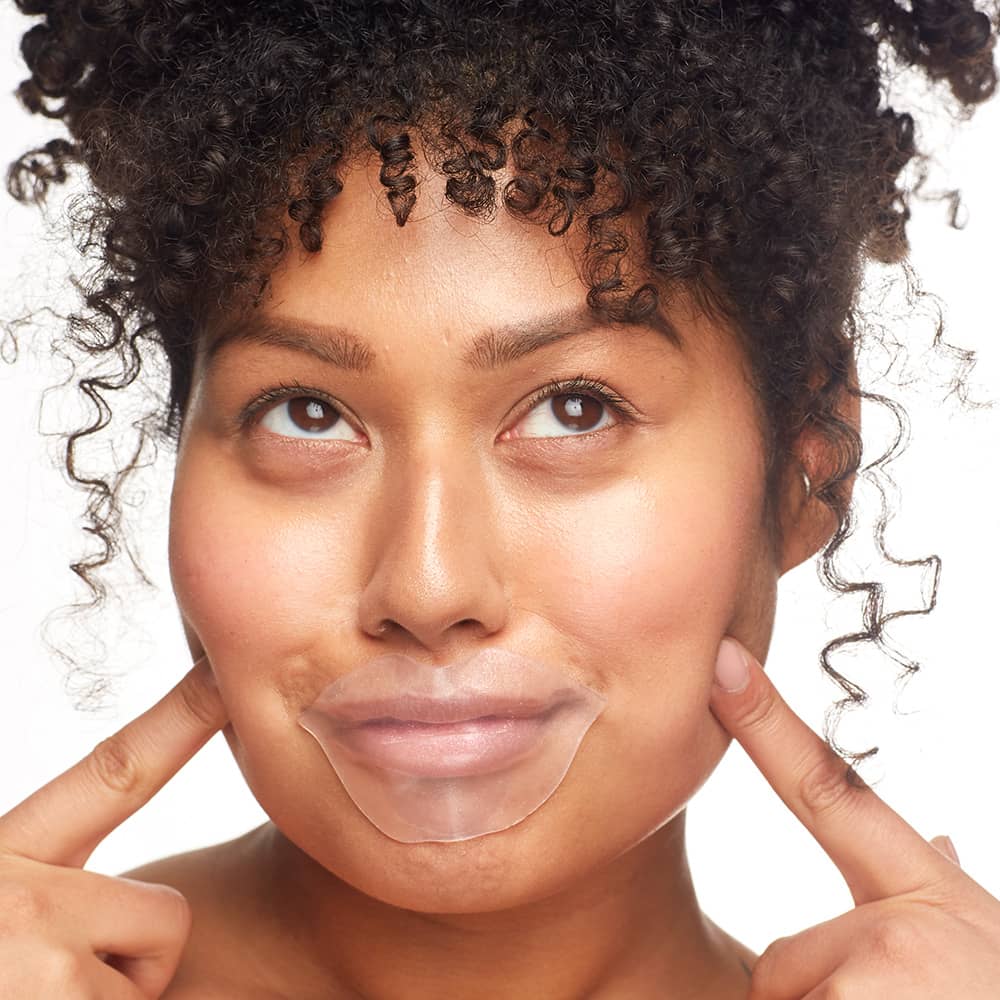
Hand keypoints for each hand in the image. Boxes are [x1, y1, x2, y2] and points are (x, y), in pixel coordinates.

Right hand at [0, 658, 227, 997]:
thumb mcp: (2, 902)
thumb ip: (48, 887)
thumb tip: (112, 901)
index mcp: (5, 859)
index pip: (116, 774)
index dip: (181, 718)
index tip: (228, 669)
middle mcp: (19, 903)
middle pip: (166, 917)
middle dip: (128, 963)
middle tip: (43, 989)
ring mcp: (41, 975)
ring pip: (150, 987)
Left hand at [709, 636, 999, 998]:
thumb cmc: (993, 995)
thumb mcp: (984, 953)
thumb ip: (941, 903)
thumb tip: (943, 838)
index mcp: (928, 892)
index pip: (829, 792)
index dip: (767, 725)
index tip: (723, 664)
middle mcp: (902, 923)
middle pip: (783, 964)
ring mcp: (882, 972)